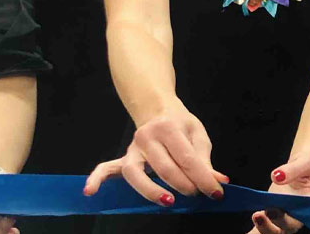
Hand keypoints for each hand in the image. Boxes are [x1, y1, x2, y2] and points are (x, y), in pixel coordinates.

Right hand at [83, 108, 228, 204]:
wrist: (157, 108)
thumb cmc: (180, 123)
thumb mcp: (197, 133)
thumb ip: (205, 159)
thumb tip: (219, 181)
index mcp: (169, 128)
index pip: (187, 158)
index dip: (203, 178)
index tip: (216, 192)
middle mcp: (148, 137)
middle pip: (164, 167)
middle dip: (184, 185)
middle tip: (197, 194)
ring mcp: (133, 148)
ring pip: (135, 173)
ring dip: (151, 190)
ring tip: (168, 201)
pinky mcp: (125, 157)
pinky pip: (106, 168)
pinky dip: (97, 179)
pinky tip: (90, 191)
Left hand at [247, 155, 309, 233]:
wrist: (304, 167)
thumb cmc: (309, 166)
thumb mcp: (306, 162)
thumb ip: (293, 169)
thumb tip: (277, 176)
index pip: (299, 219)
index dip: (286, 220)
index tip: (273, 210)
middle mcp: (297, 215)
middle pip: (285, 229)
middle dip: (271, 226)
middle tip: (260, 215)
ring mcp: (284, 216)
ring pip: (273, 231)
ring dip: (263, 228)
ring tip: (255, 216)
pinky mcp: (272, 215)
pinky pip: (263, 227)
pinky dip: (254, 231)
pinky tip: (250, 226)